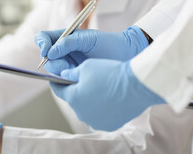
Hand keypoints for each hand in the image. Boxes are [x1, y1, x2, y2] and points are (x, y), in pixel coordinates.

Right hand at [35, 26, 148, 73]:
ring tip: (75, 70)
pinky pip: (62, 79)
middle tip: (66, 65)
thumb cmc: (109, 44)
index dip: (42, 43)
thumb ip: (68, 42)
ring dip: (61, 70)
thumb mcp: (88, 39)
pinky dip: (66, 79)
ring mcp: (68, 63)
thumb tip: (49, 52)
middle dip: (53, 61)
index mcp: (65, 37)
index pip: (44, 38)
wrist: (126, 57)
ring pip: (53, 69)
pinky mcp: (74, 76)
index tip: (46, 51)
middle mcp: (64, 50)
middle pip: (46, 56)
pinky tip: (78, 77)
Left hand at [50, 59, 164, 130]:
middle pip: (74, 100)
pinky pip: (100, 115)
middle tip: (84, 80)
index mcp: (73, 98)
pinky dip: (102, 107)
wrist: (136, 85)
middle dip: (77, 90)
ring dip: (89, 99)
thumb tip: (64, 76)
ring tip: (99, 88)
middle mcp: (82, 113)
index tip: (56, 78)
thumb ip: (71, 73)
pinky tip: (109, 97)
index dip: (57, 82)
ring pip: (87, 108)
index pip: (59, 90)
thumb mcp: (86, 66)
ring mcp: (96, 121)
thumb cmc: (109, 73)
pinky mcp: (109, 125)